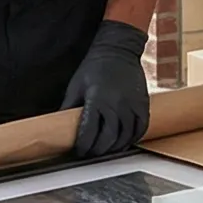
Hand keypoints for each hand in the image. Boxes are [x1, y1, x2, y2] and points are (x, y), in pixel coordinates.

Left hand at [65, 21, 151, 156]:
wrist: (118, 49)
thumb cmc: (94, 67)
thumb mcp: (76, 86)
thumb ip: (68, 108)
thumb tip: (59, 128)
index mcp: (97, 101)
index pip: (89, 134)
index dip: (83, 147)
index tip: (79, 151)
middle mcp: (116, 105)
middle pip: (108, 139)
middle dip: (97, 151)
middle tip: (90, 153)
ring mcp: (132, 105)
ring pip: (125, 137)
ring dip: (114, 148)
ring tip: (105, 150)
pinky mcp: (143, 104)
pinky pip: (141, 129)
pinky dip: (132, 139)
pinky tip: (123, 141)